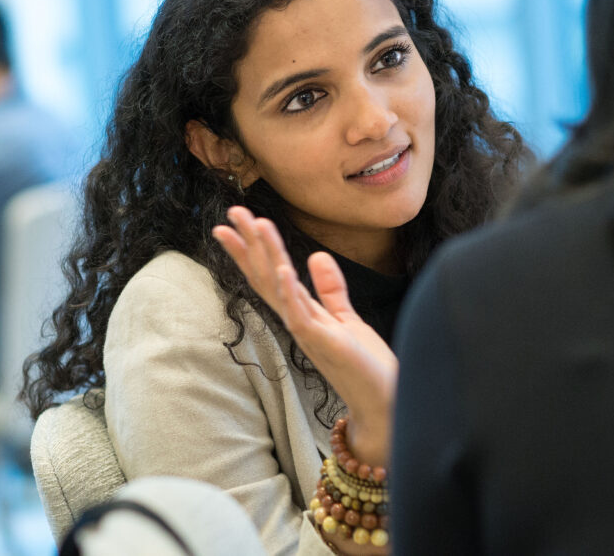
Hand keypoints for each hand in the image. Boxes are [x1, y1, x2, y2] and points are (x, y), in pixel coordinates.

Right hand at [212, 207, 397, 467]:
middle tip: (231, 212)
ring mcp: (307, 332)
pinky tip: (283, 268)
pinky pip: (300, 314)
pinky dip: (290, 291)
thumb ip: (330, 288)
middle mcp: (297, 321)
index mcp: (301, 312)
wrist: (382, 402)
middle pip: (265, 276)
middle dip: (248, 244)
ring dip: (267, 255)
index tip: (232, 224)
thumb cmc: (363, 365)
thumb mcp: (345, 317)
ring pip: (279, 288)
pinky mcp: (323, 342)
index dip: (250, 249)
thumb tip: (316, 254)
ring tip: (257, 224)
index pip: (269, 275)